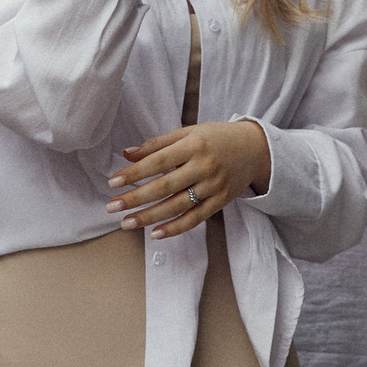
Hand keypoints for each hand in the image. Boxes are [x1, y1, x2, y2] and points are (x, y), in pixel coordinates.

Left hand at [105, 117, 271, 239]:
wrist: (255, 148)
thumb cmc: (216, 138)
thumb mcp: (188, 132)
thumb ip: (157, 143)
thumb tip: (127, 154)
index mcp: (193, 145)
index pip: (158, 161)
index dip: (134, 173)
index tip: (113, 182)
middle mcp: (204, 166)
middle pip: (165, 186)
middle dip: (136, 198)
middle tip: (112, 207)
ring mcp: (214, 186)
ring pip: (177, 206)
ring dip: (149, 217)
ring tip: (126, 223)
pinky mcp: (221, 201)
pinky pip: (196, 219)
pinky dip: (175, 228)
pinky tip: (155, 234)